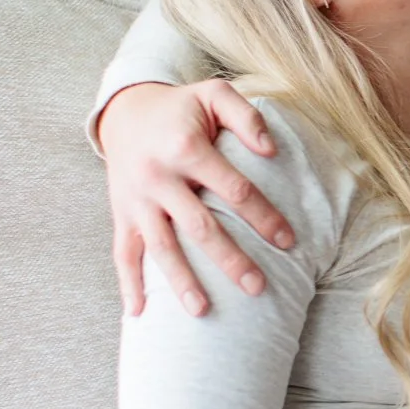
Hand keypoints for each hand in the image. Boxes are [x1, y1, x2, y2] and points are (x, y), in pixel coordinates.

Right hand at [101, 79, 295, 317]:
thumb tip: (272, 151)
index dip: (263, 216)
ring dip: (180, 281)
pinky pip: (122, 253)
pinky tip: (138, 313)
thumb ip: (246, 118)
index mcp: (185, 148)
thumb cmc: (181, 108)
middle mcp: (157, 177)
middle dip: (229, 259)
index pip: (233, 190)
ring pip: (160, 247)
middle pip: (199, 226)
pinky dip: (128, 284)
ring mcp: (136, 200)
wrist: (125, 112)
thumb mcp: (213, 95)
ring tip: (203, 312)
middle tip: (258, 288)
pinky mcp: (121, 214)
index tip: (288, 241)